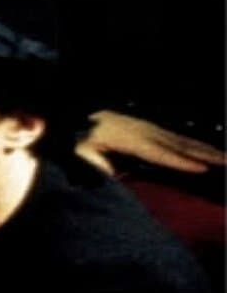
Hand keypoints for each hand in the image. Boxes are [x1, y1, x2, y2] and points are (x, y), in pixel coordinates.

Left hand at [78, 109, 226, 175]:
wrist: (82, 117)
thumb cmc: (80, 139)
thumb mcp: (81, 151)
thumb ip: (95, 163)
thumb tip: (111, 174)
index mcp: (130, 139)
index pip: (160, 154)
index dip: (181, 162)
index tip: (201, 169)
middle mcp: (146, 132)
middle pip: (180, 146)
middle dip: (205, 155)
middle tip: (226, 163)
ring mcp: (152, 129)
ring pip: (184, 141)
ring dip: (207, 150)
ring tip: (226, 158)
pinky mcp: (154, 130)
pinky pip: (179, 139)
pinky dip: (197, 145)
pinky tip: (210, 151)